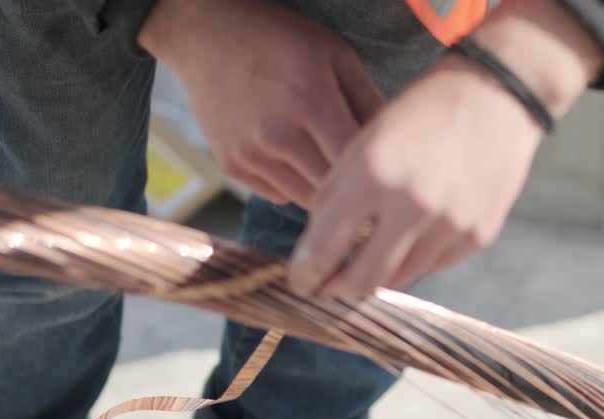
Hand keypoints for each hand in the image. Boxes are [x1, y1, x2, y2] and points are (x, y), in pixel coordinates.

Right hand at [139, 0, 381, 205]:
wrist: (206, 34)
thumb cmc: (281, 40)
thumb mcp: (336, 55)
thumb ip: (369, 102)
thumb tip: (398, 150)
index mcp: (311, 102)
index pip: (358, 163)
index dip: (380, 176)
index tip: (394, 179)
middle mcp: (277, 135)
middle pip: (335, 190)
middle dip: (354, 187)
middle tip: (368, 179)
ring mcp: (251, 155)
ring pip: (308, 199)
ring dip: (325, 188)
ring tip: (328, 159)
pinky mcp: (232, 166)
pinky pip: (280, 195)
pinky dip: (294, 184)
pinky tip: (294, 155)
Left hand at [287, 0, 603, 295]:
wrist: (496, 98)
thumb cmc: (420, 114)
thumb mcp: (364, 143)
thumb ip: (335, 196)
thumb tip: (317, 249)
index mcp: (373, 175)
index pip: (324, 249)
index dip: (305, 276)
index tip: (300, 283)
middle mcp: (412, 207)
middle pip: (362, 282)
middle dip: (338, 291)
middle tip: (328, 288)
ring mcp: (450, 226)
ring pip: (400, 279)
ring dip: (380, 272)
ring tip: (372, 254)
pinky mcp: (477, 236)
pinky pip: (433, 265)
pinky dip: (416, 257)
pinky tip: (417, 231)